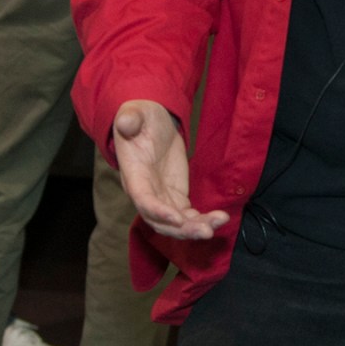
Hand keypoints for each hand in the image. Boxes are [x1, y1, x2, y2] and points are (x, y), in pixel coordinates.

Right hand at [113, 100, 228, 238]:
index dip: (158, 211)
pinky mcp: (175, 197)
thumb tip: (125, 122)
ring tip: (219, 223)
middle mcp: (145, 193)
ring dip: (196, 227)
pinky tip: (219, 218)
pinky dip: (202, 219)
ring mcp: (161, 197)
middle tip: (206, 231)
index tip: (177, 218)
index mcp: (134, 175)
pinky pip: (187, 215)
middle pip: (160, 220)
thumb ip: (129, 119)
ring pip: (176, 222)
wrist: (151, 125)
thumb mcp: (135, 113)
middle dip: (182, 229)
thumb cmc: (141, 118)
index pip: (143, 199)